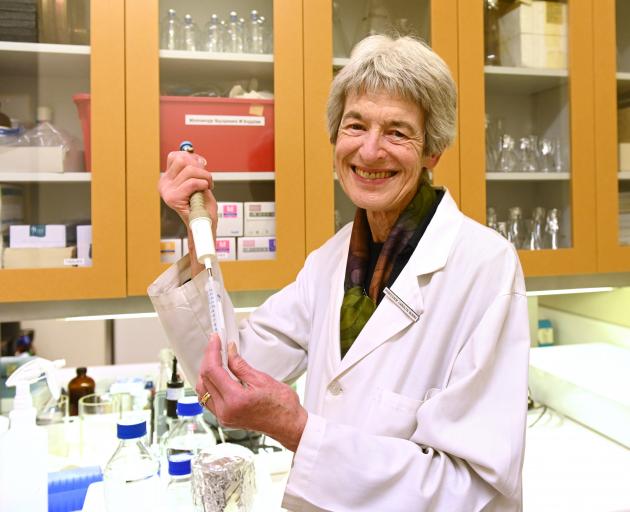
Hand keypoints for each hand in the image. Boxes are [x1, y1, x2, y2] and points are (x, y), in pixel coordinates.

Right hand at [158, 150, 217, 232]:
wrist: (204, 225)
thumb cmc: (202, 206)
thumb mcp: (198, 182)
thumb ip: (193, 167)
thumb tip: (192, 154)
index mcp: (167, 178)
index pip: (175, 156)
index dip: (192, 157)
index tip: (202, 166)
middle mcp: (164, 184)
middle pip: (183, 159)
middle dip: (200, 167)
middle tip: (207, 179)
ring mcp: (167, 191)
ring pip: (190, 170)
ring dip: (205, 176)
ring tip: (207, 186)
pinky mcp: (173, 198)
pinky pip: (192, 183)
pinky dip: (203, 184)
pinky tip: (204, 191)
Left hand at [196, 334, 307, 452]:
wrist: (289, 425)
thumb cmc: (282, 405)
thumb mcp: (262, 379)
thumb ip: (240, 365)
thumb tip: (230, 351)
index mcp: (235, 400)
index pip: (213, 371)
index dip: (212, 352)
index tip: (215, 340)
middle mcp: (225, 411)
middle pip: (205, 379)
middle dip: (208, 359)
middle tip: (216, 345)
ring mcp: (224, 417)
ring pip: (203, 390)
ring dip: (207, 372)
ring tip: (216, 358)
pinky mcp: (225, 418)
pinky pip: (209, 399)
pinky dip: (210, 384)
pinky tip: (218, 374)